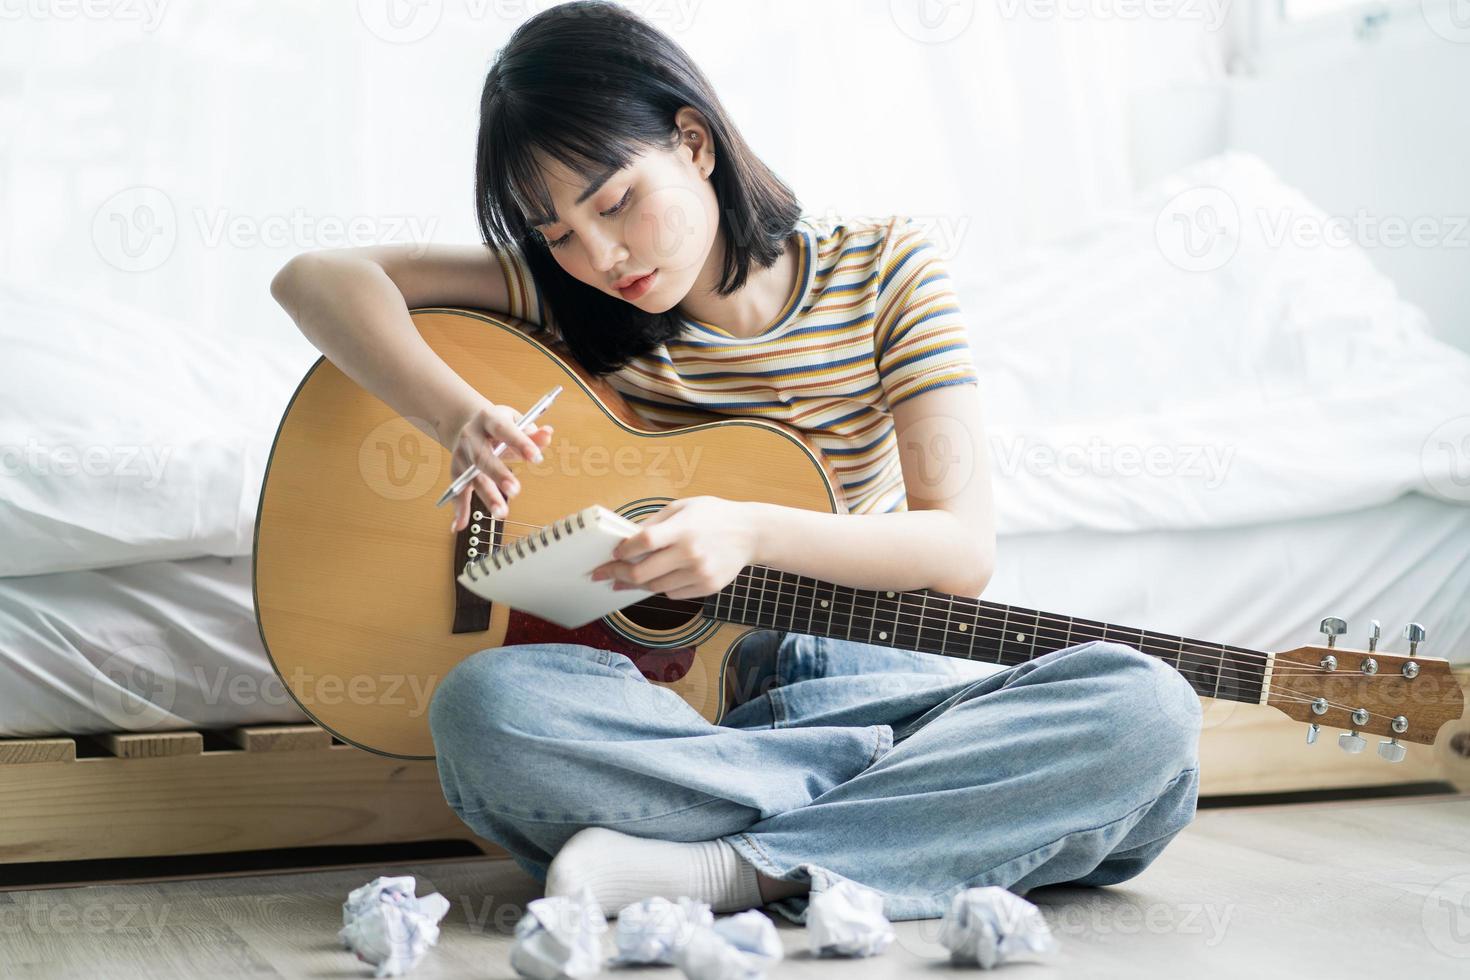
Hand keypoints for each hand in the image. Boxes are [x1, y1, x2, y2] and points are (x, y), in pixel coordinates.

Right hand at [447, 399, 554, 531]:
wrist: (466, 422)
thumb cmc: (497, 425)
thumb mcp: (515, 422)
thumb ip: (532, 432)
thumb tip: (547, 435)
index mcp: (487, 419)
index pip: (504, 430)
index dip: (520, 443)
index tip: (537, 457)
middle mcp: (471, 438)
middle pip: (483, 458)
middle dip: (499, 474)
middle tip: (515, 490)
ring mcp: (461, 456)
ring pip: (472, 478)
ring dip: (486, 496)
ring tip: (501, 512)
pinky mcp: (456, 472)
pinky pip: (458, 493)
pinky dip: (459, 509)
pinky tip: (459, 525)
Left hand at [589, 496, 759, 599]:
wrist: (751, 533)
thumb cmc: (714, 516)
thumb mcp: (683, 507)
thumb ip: (655, 523)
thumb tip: (627, 540)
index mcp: (683, 529)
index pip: (643, 542)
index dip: (623, 550)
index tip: (612, 554)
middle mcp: (690, 553)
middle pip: (643, 573)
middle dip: (618, 575)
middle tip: (603, 575)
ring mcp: (699, 573)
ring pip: (656, 588)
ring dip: (637, 585)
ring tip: (625, 580)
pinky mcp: (707, 587)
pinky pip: (673, 594)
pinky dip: (662, 587)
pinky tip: (658, 578)